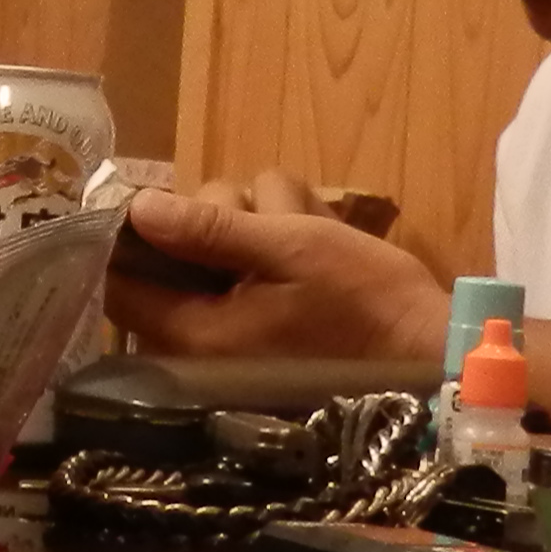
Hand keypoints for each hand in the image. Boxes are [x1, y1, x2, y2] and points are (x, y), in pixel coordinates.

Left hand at [102, 172, 449, 363]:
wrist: (431, 354)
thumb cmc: (364, 306)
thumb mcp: (290, 251)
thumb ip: (208, 230)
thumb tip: (137, 208)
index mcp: (194, 333)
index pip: (118, 283)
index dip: (127, 232)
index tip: (160, 197)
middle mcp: (202, 338)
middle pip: (170, 250)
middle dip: (217, 215)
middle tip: (269, 218)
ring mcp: (234, 330)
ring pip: (215, 241)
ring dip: (257, 217)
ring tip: (305, 229)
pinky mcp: (264, 319)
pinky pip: (247, 258)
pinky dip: (277, 236)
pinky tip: (314, 241)